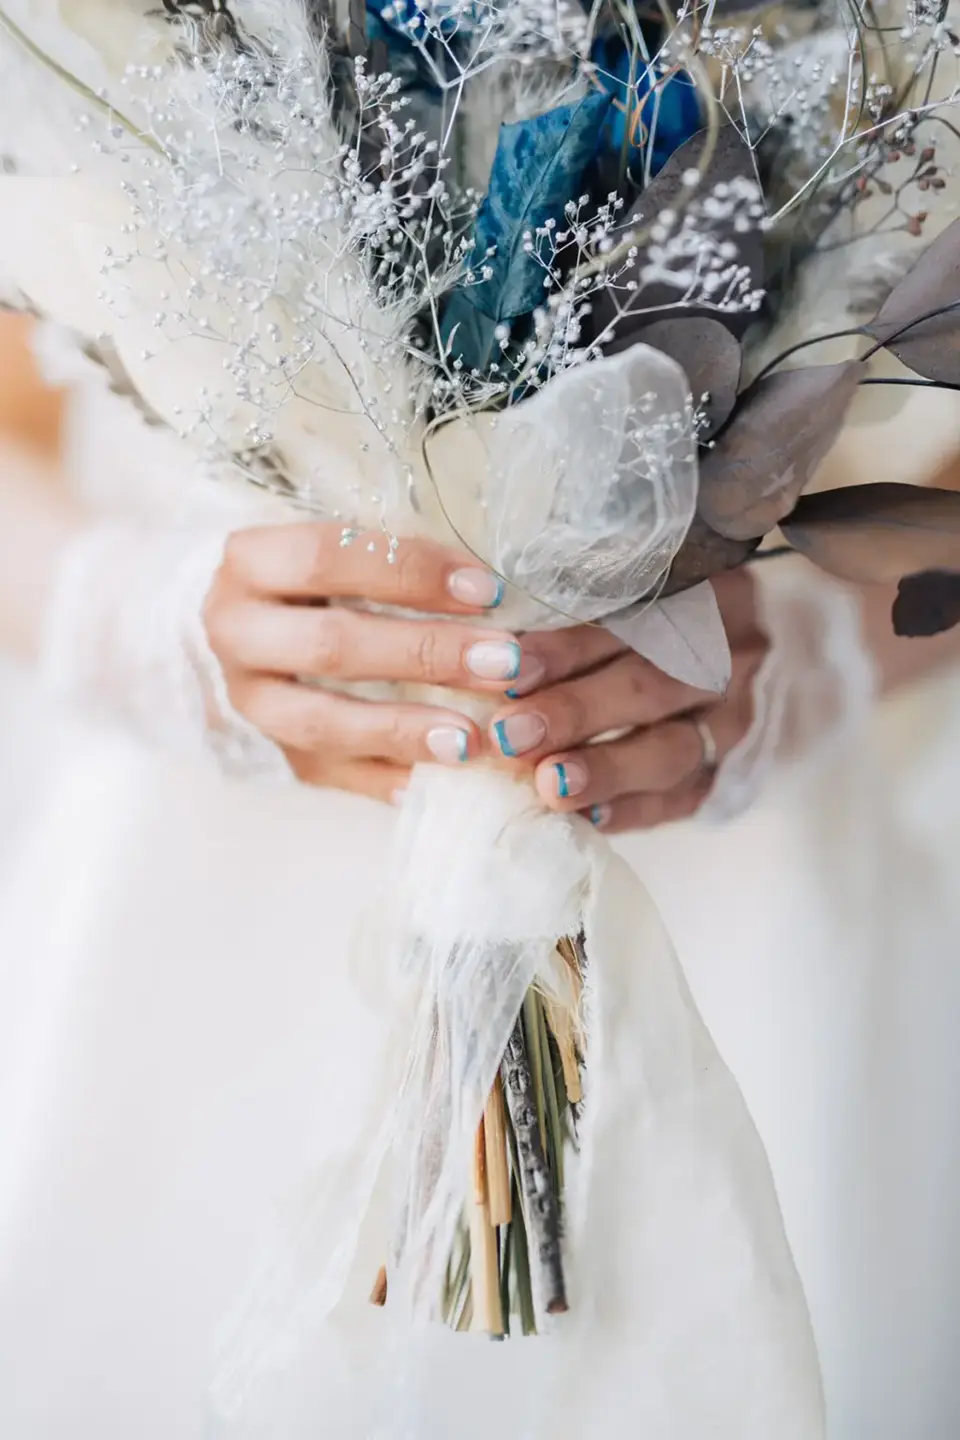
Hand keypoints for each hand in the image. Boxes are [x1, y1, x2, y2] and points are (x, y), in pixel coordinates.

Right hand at [204, 523, 519, 800]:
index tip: (488, 591)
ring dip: (403, 730)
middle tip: (503, 664)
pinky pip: (333, 774)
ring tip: (472, 738)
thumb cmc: (329, 575)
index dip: (410, 573)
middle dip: (425, 654)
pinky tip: (442, 780)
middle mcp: (235, 632)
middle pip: (330, 645)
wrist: (263, 624)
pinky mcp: (277, 752)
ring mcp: (251, 700)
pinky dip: (390, 779)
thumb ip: (403, 558)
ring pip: (321, 722)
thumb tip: (492, 588)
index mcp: (252, 563)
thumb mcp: (351, 547)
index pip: (327, 559)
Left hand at [486, 570, 767, 832]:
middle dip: (574, 712)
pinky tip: (591, 820)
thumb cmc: (706, 616)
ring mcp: (737, 722)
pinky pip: (687, 797)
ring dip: (606, 770)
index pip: (628, 625)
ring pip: (671, 750)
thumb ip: (603, 614)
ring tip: (551, 786)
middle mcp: (728, 659)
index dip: (566, 648)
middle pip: (648, 687)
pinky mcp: (738, 771)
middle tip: (512, 734)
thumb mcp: (671, 592)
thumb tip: (504, 648)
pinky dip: (637, 810)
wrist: (803, 650)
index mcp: (707, 602)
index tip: (508, 667)